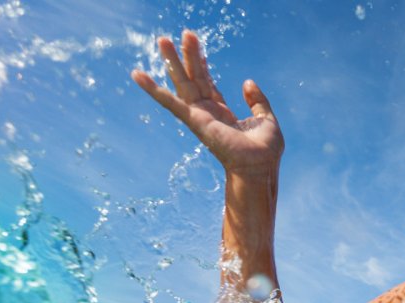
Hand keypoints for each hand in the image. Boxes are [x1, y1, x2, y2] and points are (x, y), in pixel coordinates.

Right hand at [131, 30, 282, 177]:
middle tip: (185, 33)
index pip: (209, 84)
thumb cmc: (265, 151)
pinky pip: (171, 102)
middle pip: (195, 78)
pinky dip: (154, 89)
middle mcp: (207, 113)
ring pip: (183, 82)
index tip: (199, 49)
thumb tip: (247, 82)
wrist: (260, 167)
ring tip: (163, 39)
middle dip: (188, 56)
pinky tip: (138, 75)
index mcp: (222, 113)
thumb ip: (257, 100)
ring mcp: (199, 116)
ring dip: (173, 61)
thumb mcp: (266, 119)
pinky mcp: (194, 120)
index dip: (204, 66)